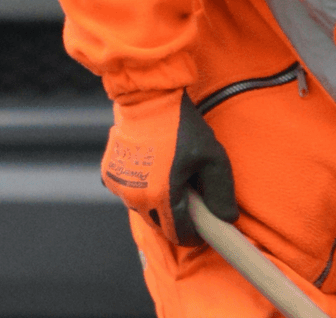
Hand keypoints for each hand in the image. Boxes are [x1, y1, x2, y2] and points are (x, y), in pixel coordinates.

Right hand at [101, 90, 237, 244]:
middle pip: (160, 224)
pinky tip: (155, 169)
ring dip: (159, 203)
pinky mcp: (108, 175)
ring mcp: (118, 187)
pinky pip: (129, 193)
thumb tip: (227, 219)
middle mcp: (134, 197)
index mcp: (161, 196)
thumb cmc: (183, 127)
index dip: (194, 234)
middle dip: (177, 218)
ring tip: (174, 178)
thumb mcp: (213, 157)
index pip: (178, 233)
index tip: (204, 227)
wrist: (148, 100)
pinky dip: (142, 189)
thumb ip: (221, 192)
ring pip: (144, 210)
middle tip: (192, 197)